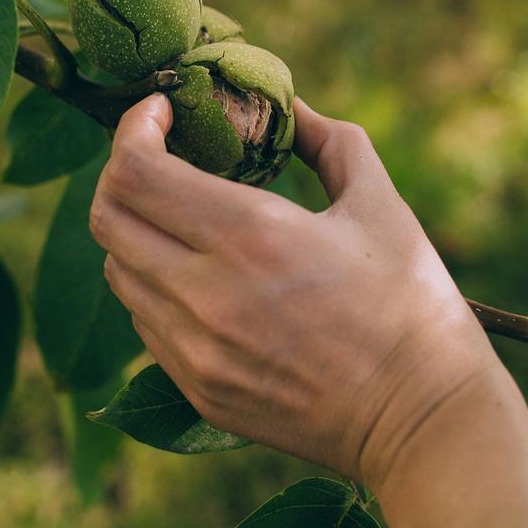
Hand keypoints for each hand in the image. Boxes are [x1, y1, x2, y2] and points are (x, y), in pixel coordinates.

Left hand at [89, 93, 495, 486]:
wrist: (421, 419)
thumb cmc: (411, 304)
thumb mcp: (378, 204)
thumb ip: (329, 140)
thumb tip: (290, 107)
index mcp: (252, 236)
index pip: (136, 171)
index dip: (134, 128)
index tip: (161, 110)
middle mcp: (207, 295)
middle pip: (107, 217)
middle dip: (122, 172)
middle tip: (159, 155)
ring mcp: (196, 350)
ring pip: (118, 271)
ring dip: (138, 231)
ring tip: (183, 218)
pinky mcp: (199, 388)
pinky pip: (144, 322)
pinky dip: (156, 285)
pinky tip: (201, 276)